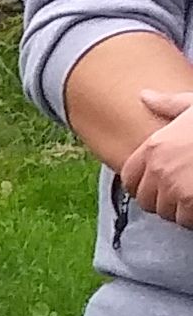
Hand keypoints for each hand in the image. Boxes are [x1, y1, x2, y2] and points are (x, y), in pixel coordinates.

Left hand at [129, 87, 192, 225]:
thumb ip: (168, 105)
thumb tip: (143, 96)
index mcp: (155, 146)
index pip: (129, 179)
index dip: (144, 184)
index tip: (161, 184)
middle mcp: (159, 169)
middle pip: (147, 200)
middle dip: (164, 199)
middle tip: (187, 191)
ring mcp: (175, 187)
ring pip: (168, 213)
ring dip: (183, 210)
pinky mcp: (192, 202)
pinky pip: (186, 220)